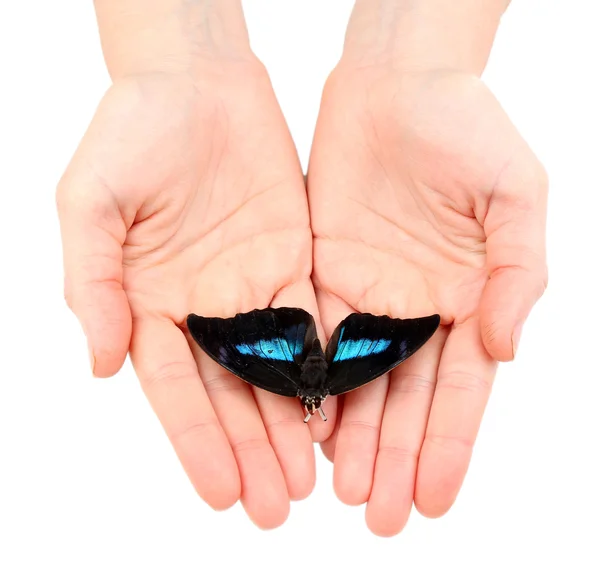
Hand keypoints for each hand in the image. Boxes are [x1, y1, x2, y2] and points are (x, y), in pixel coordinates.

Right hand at [56, 59, 334, 528]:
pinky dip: (323, 369)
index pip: (174, 389)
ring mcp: (250, 286)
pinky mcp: (293, 262)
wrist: (195, 84)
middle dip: (251, 450)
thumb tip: (104, 364)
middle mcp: (202, 306)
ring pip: (274, 370)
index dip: (196, 441)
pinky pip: (311, 322)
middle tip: (276, 508)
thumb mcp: (90, 204)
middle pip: (229, 393)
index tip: (221, 493)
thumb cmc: (132, 133)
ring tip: (310, 481)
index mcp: (149, 302)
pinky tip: (336, 412)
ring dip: (290, 425)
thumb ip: (94, 283)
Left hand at [308, 65, 547, 535]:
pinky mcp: (323, 273)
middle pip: (404, 398)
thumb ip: (518, 274)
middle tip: (377, 517)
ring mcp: (368, 295)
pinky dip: (311, 384)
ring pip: (358, 380)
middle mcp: (418, 308)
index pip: (459, 389)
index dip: (449, 445)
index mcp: (470, 298)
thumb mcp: (516, 196)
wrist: (397, 86)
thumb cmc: (466, 129)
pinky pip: (314, 338)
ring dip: (352, 436)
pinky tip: (306, 428)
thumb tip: (505, 349)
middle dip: (394, 457)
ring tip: (341, 491)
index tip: (434, 500)